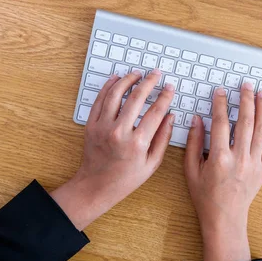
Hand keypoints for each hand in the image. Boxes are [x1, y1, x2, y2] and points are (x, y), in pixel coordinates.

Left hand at [51, 69, 174, 230]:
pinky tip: (116, 80)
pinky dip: (108, 87)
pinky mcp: (91, 125)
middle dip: (149, 82)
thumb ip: (163, 138)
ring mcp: (102, 127)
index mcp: (137, 143)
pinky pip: (100, 100)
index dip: (165, 97)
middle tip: (155, 74)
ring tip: (137, 74)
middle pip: (136, 98)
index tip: (169, 88)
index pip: (155, 112)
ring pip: (116, 94)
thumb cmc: (125, 178)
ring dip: (128, 80)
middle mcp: (119, 132)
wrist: (95, 186)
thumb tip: (171, 116)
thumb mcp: (151, 163)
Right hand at [184, 82, 261, 260]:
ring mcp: (254, 164)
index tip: (220, 92)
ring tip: (261, 94)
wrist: (225, 218)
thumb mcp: (191, 170)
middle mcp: (239, 159)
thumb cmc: (205, 196)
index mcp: (219, 158)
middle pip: (245, 121)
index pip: (220, 123)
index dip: (220, 104)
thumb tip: (197, 120)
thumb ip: (194, 143)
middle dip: (246, 100)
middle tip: (246, 85)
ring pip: (261, 130)